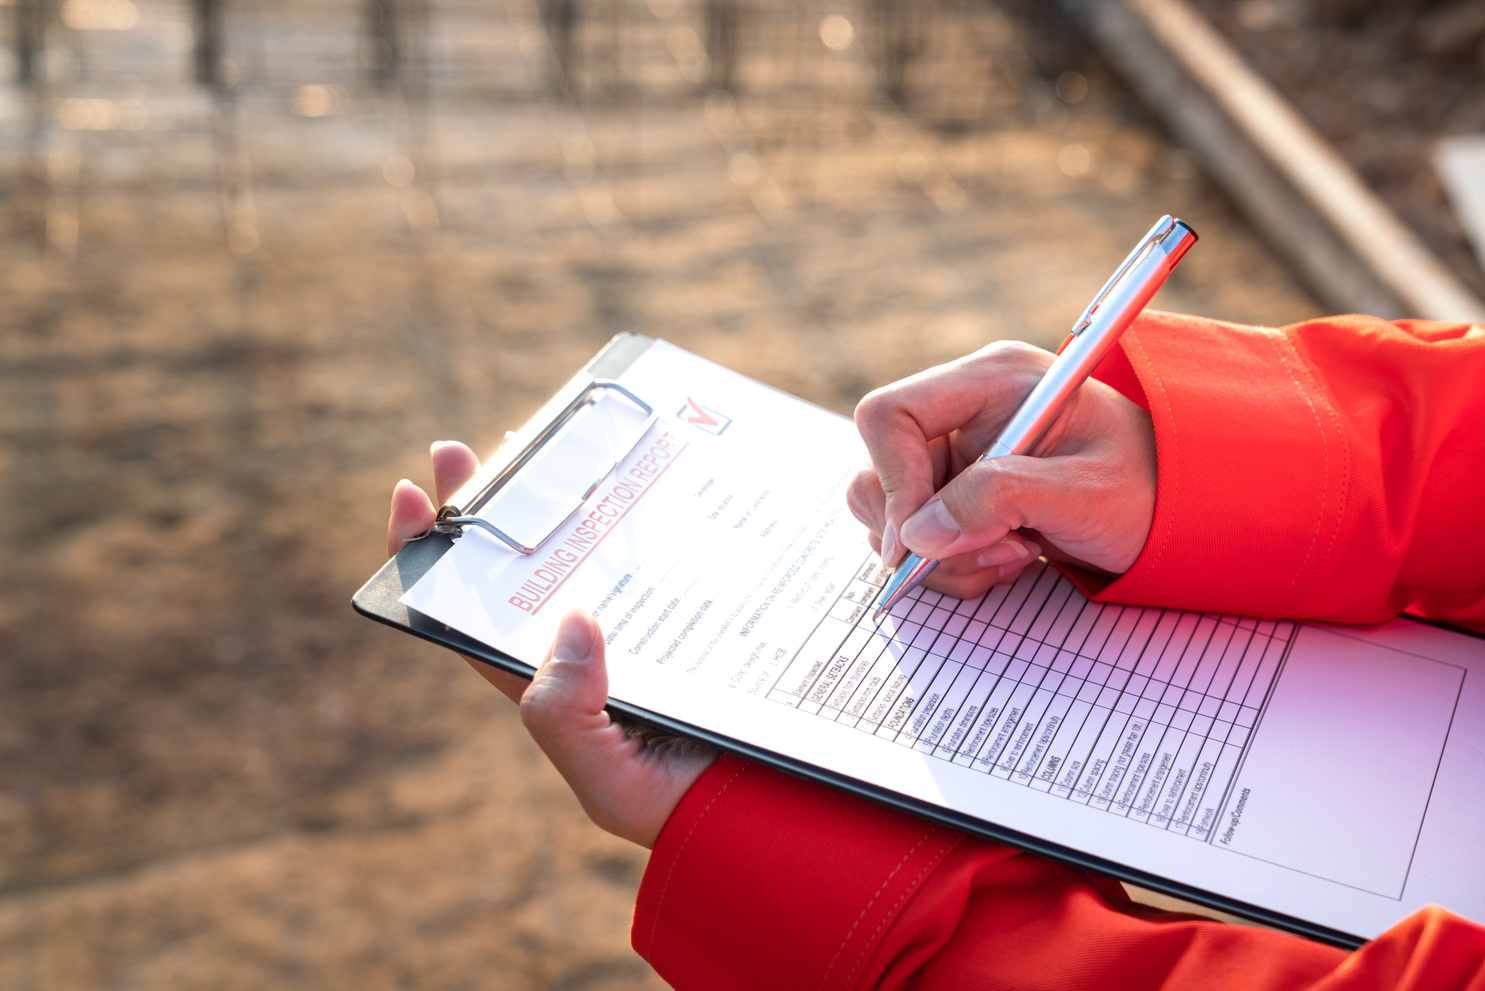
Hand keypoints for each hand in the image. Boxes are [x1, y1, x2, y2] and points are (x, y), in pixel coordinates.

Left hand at [388, 442, 717, 847]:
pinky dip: (647, 512)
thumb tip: (568, 619)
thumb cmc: (685, 810)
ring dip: (560, 497)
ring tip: (542, 443)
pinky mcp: (695, 610)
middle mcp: (587, 650)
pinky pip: (663, 553)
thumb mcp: (609, 784)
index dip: (430, 561)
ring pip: (587, 549)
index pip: (471, 618)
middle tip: (462, 451)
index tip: (412, 498)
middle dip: (487, 508)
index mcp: (550, 689)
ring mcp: (640, 624)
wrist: (777, 816)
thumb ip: (566, 718)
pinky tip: (642, 473)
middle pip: (520, 568)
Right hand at [848, 341, 1156, 599]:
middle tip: (993, 552)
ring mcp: (956, 455)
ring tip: (1015, 555)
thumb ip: (1000, 501)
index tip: (918, 542)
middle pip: (878, 472)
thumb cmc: (1152, 487)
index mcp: (990, 380)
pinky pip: (919, 541)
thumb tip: (917, 535)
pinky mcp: (958, 495)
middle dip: (922, 533)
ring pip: (893, 518)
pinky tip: (1011, 557)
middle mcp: (961, 412)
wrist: (1183, 510)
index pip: (889, 416)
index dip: (892, 480)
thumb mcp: (1085, 494)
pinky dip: (955, 565)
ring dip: (945, 557)